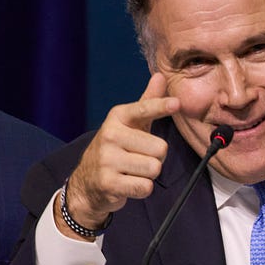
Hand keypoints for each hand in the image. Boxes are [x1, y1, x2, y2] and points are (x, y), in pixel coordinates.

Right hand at [60, 72, 179, 238]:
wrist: (88, 180)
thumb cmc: (117, 147)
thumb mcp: (131, 123)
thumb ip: (148, 101)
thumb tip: (161, 76)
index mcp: (118, 117)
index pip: (143, 110)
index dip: (161, 106)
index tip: (176, 103)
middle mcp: (110, 135)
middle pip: (161, 149)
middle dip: (157, 157)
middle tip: (139, 157)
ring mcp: (107, 159)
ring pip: (155, 169)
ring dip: (149, 174)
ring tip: (132, 170)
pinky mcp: (108, 182)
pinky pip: (145, 187)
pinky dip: (142, 189)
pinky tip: (127, 183)